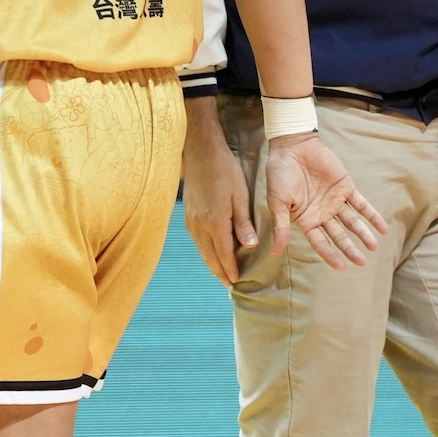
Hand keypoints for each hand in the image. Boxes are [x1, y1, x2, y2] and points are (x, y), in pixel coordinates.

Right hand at [180, 99, 253, 287]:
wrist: (200, 152)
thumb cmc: (224, 170)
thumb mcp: (239, 195)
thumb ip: (243, 222)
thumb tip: (249, 245)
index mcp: (215, 221)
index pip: (224, 253)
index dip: (230, 269)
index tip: (237, 281)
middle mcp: (200, 225)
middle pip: (209, 256)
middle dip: (220, 272)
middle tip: (229, 284)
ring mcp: (191, 220)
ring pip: (201, 249)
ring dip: (211, 263)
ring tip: (220, 273)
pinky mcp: (188, 213)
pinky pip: (196, 239)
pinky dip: (204, 250)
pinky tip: (210, 251)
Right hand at [264, 132, 385, 269]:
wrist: (293, 147)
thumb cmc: (279, 174)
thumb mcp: (277, 202)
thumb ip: (281, 226)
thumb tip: (275, 252)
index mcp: (305, 220)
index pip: (319, 242)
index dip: (329, 254)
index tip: (341, 266)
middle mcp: (321, 214)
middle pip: (338, 235)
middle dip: (349, 248)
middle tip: (361, 262)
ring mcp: (335, 201)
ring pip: (352, 222)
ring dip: (363, 233)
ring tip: (373, 246)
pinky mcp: (346, 187)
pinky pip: (361, 204)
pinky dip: (372, 215)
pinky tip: (382, 227)